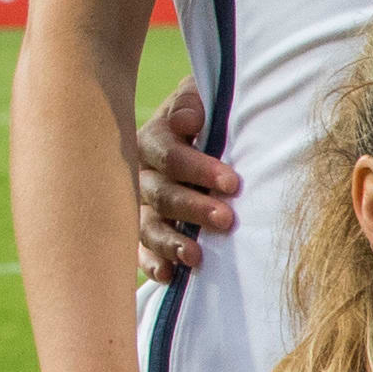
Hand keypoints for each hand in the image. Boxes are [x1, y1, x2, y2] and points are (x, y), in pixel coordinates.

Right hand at [132, 86, 238, 279]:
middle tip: (226, 219)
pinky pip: (141, 249)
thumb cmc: (210, 114)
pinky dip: (152, 263)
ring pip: (147, 225)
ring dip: (171, 241)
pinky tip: (168, 275)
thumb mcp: (203, 96)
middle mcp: (141, 173)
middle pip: (160, 194)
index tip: (232, 182)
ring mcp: (140, 205)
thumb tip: (188, 119)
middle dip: (193, 207)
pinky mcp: (145, 230)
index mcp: (153, 140)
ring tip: (196, 256)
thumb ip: (194, 103)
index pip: (168, 155)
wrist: (200, 128)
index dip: (198, 168)